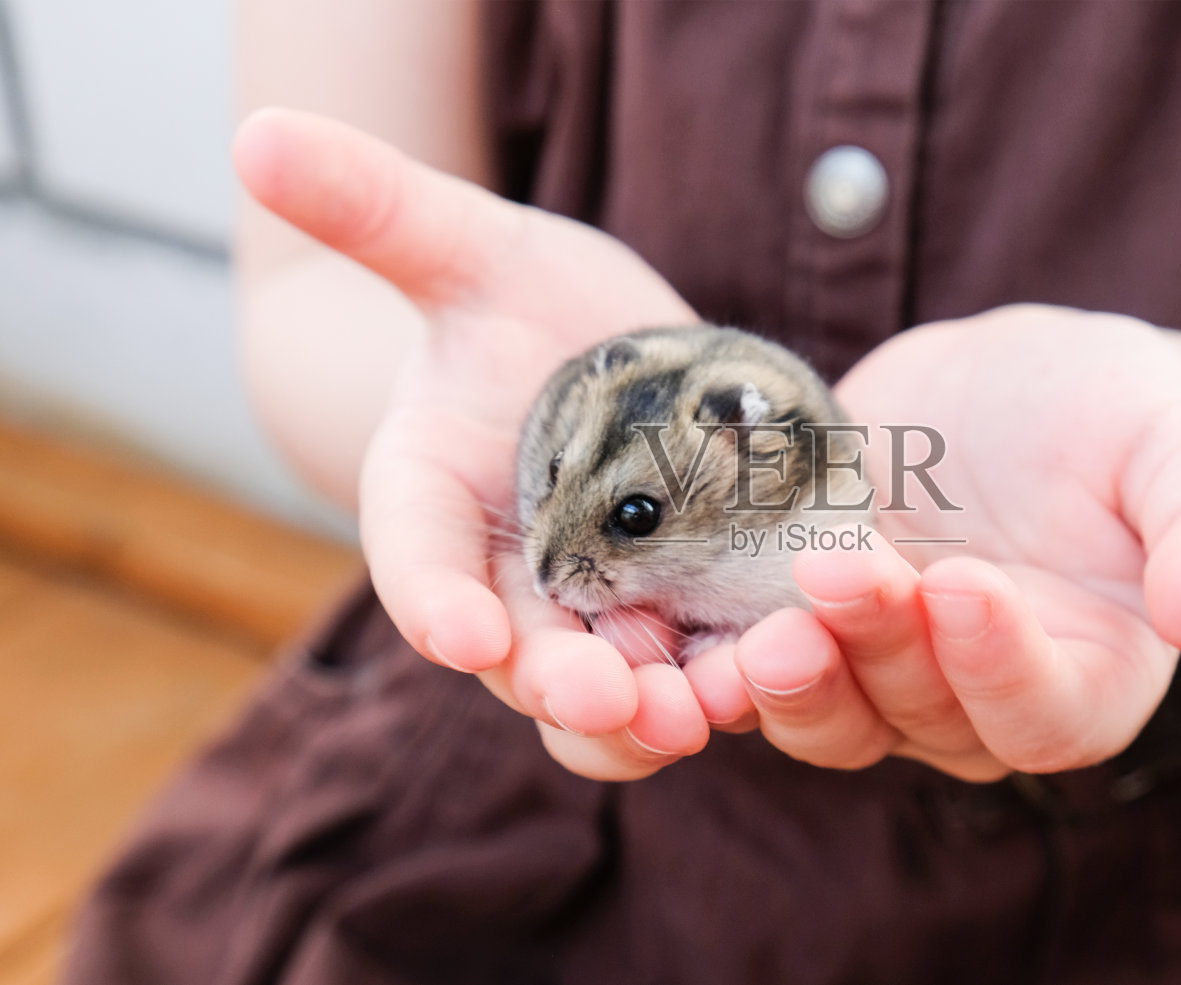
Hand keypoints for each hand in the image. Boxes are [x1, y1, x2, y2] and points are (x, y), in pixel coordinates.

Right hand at [235, 109, 718, 777]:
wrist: (624, 362)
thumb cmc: (525, 306)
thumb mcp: (468, 250)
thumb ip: (376, 209)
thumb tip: (255, 137)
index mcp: (434, 501)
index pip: (417, 559)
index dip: (433, 599)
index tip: (458, 632)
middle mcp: (510, 579)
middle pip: (520, 658)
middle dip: (559, 682)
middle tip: (603, 695)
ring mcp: (601, 613)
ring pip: (611, 700)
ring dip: (647, 718)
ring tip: (695, 712)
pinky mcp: (689, 620)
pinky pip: (701, 678)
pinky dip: (732, 689)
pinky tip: (780, 674)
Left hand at [687, 305, 1180, 779]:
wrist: (1006, 389)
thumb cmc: (1115, 416)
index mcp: (1084, 679)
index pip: (1045, 711)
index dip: (1002, 664)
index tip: (964, 582)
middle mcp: (975, 702)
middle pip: (922, 716)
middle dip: (877, 649)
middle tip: (833, 576)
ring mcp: (879, 675)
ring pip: (827, 714)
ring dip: (786, 681)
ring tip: (750, 623)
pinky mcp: (798, 631)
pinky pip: (749, 669)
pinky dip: (712, 657)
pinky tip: (671, 618)